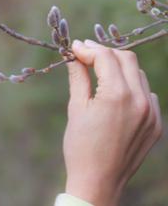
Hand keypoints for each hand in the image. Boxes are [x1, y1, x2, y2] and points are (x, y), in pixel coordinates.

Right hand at [63, 39, 162, 205]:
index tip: (74, 49)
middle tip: (85, 55)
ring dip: (119, 68)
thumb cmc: (80, 145)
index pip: (106, 57)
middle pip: (127, 59)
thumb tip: (74, 55)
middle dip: (105, 53)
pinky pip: (147, 94)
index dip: (88, 49)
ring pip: (138, 75)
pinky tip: (114, 94)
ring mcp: (151, 113)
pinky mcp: (156, 125)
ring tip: (98, 72)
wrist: (98, 181)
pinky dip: (131, 87)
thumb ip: (78, 77)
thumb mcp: (76, 108)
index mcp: (117, 95)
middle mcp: (140, 101)